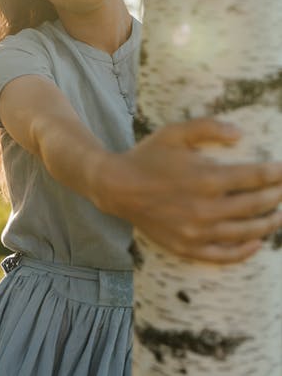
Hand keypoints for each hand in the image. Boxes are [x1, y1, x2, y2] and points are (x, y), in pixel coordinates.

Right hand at [92, 119, 281, 263]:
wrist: (117, 187)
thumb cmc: (148, 156)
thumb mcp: (176, 132)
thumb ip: (208, 127)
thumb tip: (241, 134)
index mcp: (206, 178)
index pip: (255, 177)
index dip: (276, 174)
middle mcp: (206, 208)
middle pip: (256, 205)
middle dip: (277, 196)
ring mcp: (197, 232)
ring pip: (245, 232)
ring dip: (269, 223)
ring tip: (280, 215)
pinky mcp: (188, 247)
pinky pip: (225, 255)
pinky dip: (245, 251)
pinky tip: (257, 242)